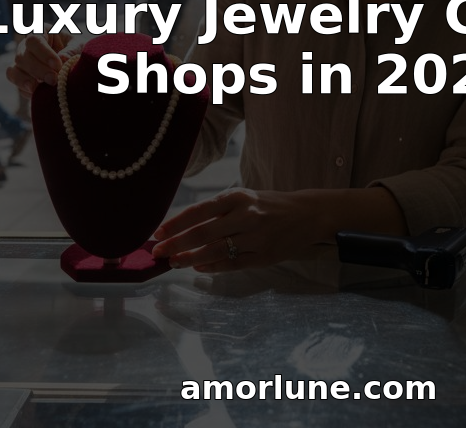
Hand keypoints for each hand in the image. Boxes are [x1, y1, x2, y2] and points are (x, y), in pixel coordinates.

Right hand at [5, 32, 73, 97]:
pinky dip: (26, 91)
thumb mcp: (80, 46)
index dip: (43, 53)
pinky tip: (39, 95)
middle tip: (53, 80)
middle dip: (37, 70)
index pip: (34, 40)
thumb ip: (72, 51)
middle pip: (22, 56)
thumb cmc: (78, 50)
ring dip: (26, 81)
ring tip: (38, 89)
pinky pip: (18, 86)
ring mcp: (22, 64)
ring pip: (14, 71)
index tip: (57, 65)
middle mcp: (26, 47)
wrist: (78, 68)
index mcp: (41, 33)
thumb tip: (62, 58)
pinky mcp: (23, 80)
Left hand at [152, 189, 326, 271]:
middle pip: (203, 233)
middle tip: (158, 252)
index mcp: (238, 197)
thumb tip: (183, 227)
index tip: (158, 232)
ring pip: (215, 251)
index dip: (176, 223)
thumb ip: (218, 211)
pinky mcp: (263, 257)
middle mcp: (246, 216)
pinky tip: (199, 268)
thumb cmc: (268, 205)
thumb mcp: (245, 198)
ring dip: (190, 259)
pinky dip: (213, 267)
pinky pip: (232, 264)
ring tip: (174, 263)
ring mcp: (255, 238)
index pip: (199, 211)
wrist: (307, 214)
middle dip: (176, 244)